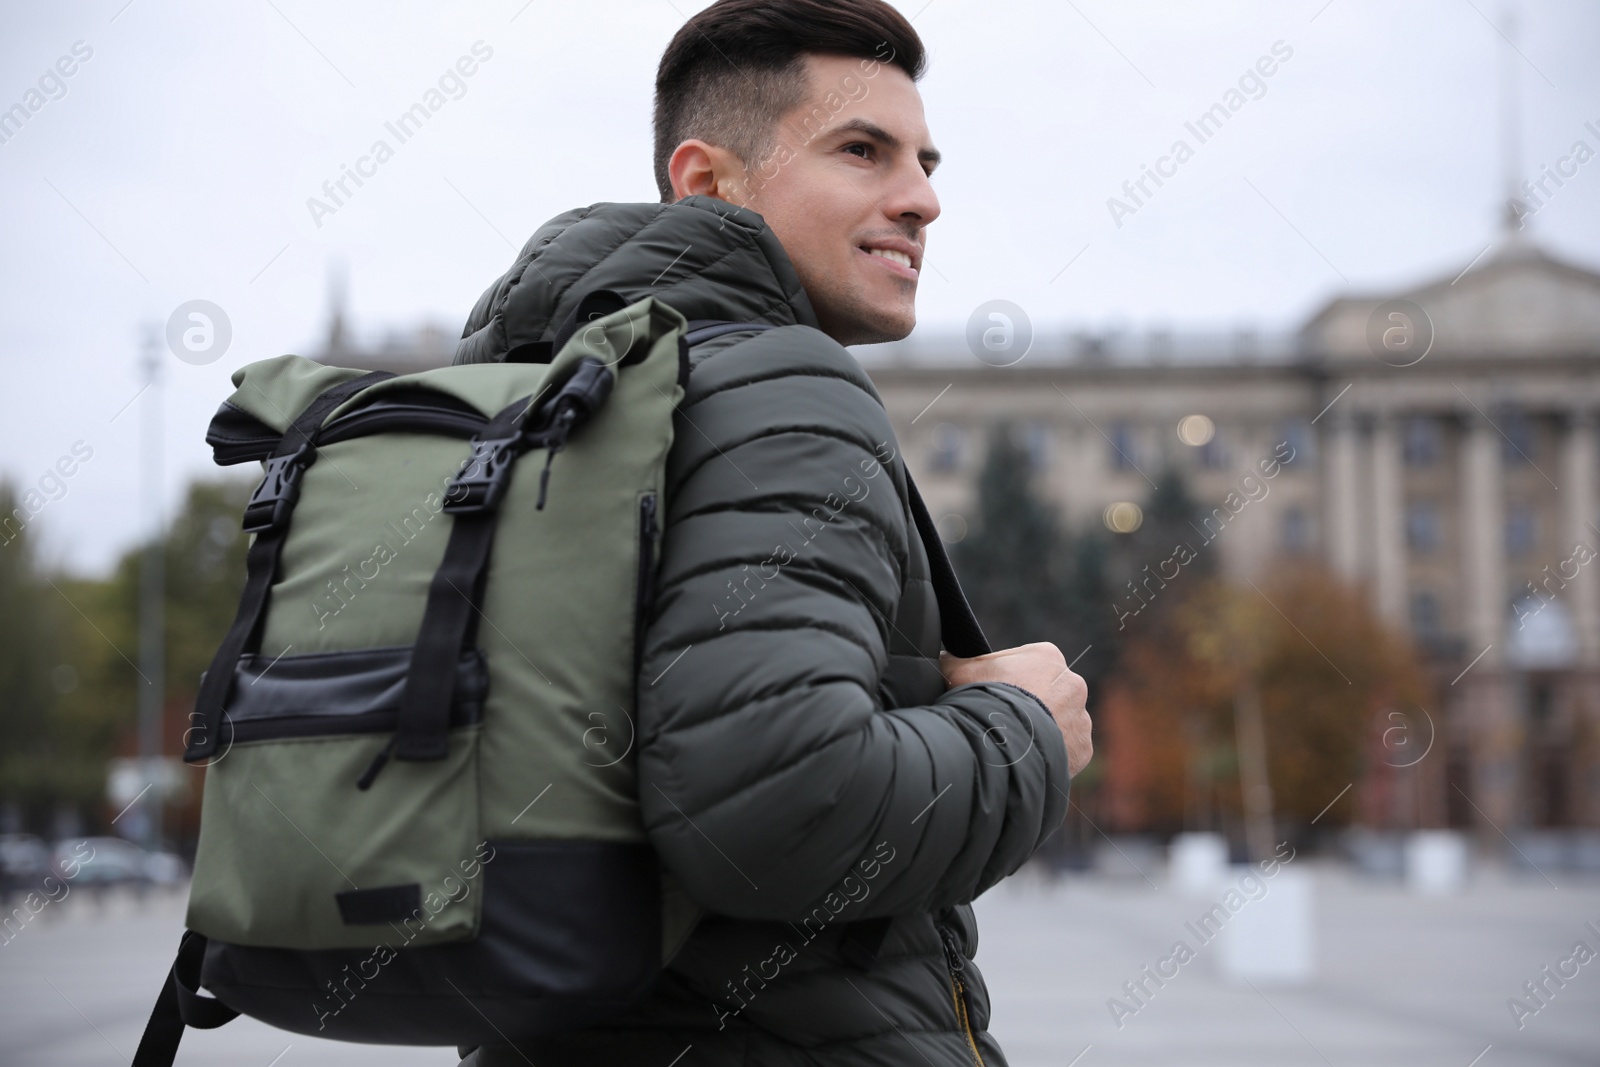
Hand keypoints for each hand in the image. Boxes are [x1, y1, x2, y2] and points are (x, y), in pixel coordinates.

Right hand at [939, 642, 1092, 775]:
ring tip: (1013, 744)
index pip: (1025, 665)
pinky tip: (1028, 758)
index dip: (1003, 680)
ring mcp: (1080, 717)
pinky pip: (1065, 750)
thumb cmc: (981, 699)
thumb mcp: (956, 670)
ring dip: (1040, 730)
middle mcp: (1072, 682)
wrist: (1004, 744)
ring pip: (1058, 722)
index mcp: (1046, 656)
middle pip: (1046, 693)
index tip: (989, 695)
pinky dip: (1049, 754)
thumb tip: (943, 657)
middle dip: (1027, 705)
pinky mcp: (1082, 747)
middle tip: (1000, 721)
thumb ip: (952, 659)